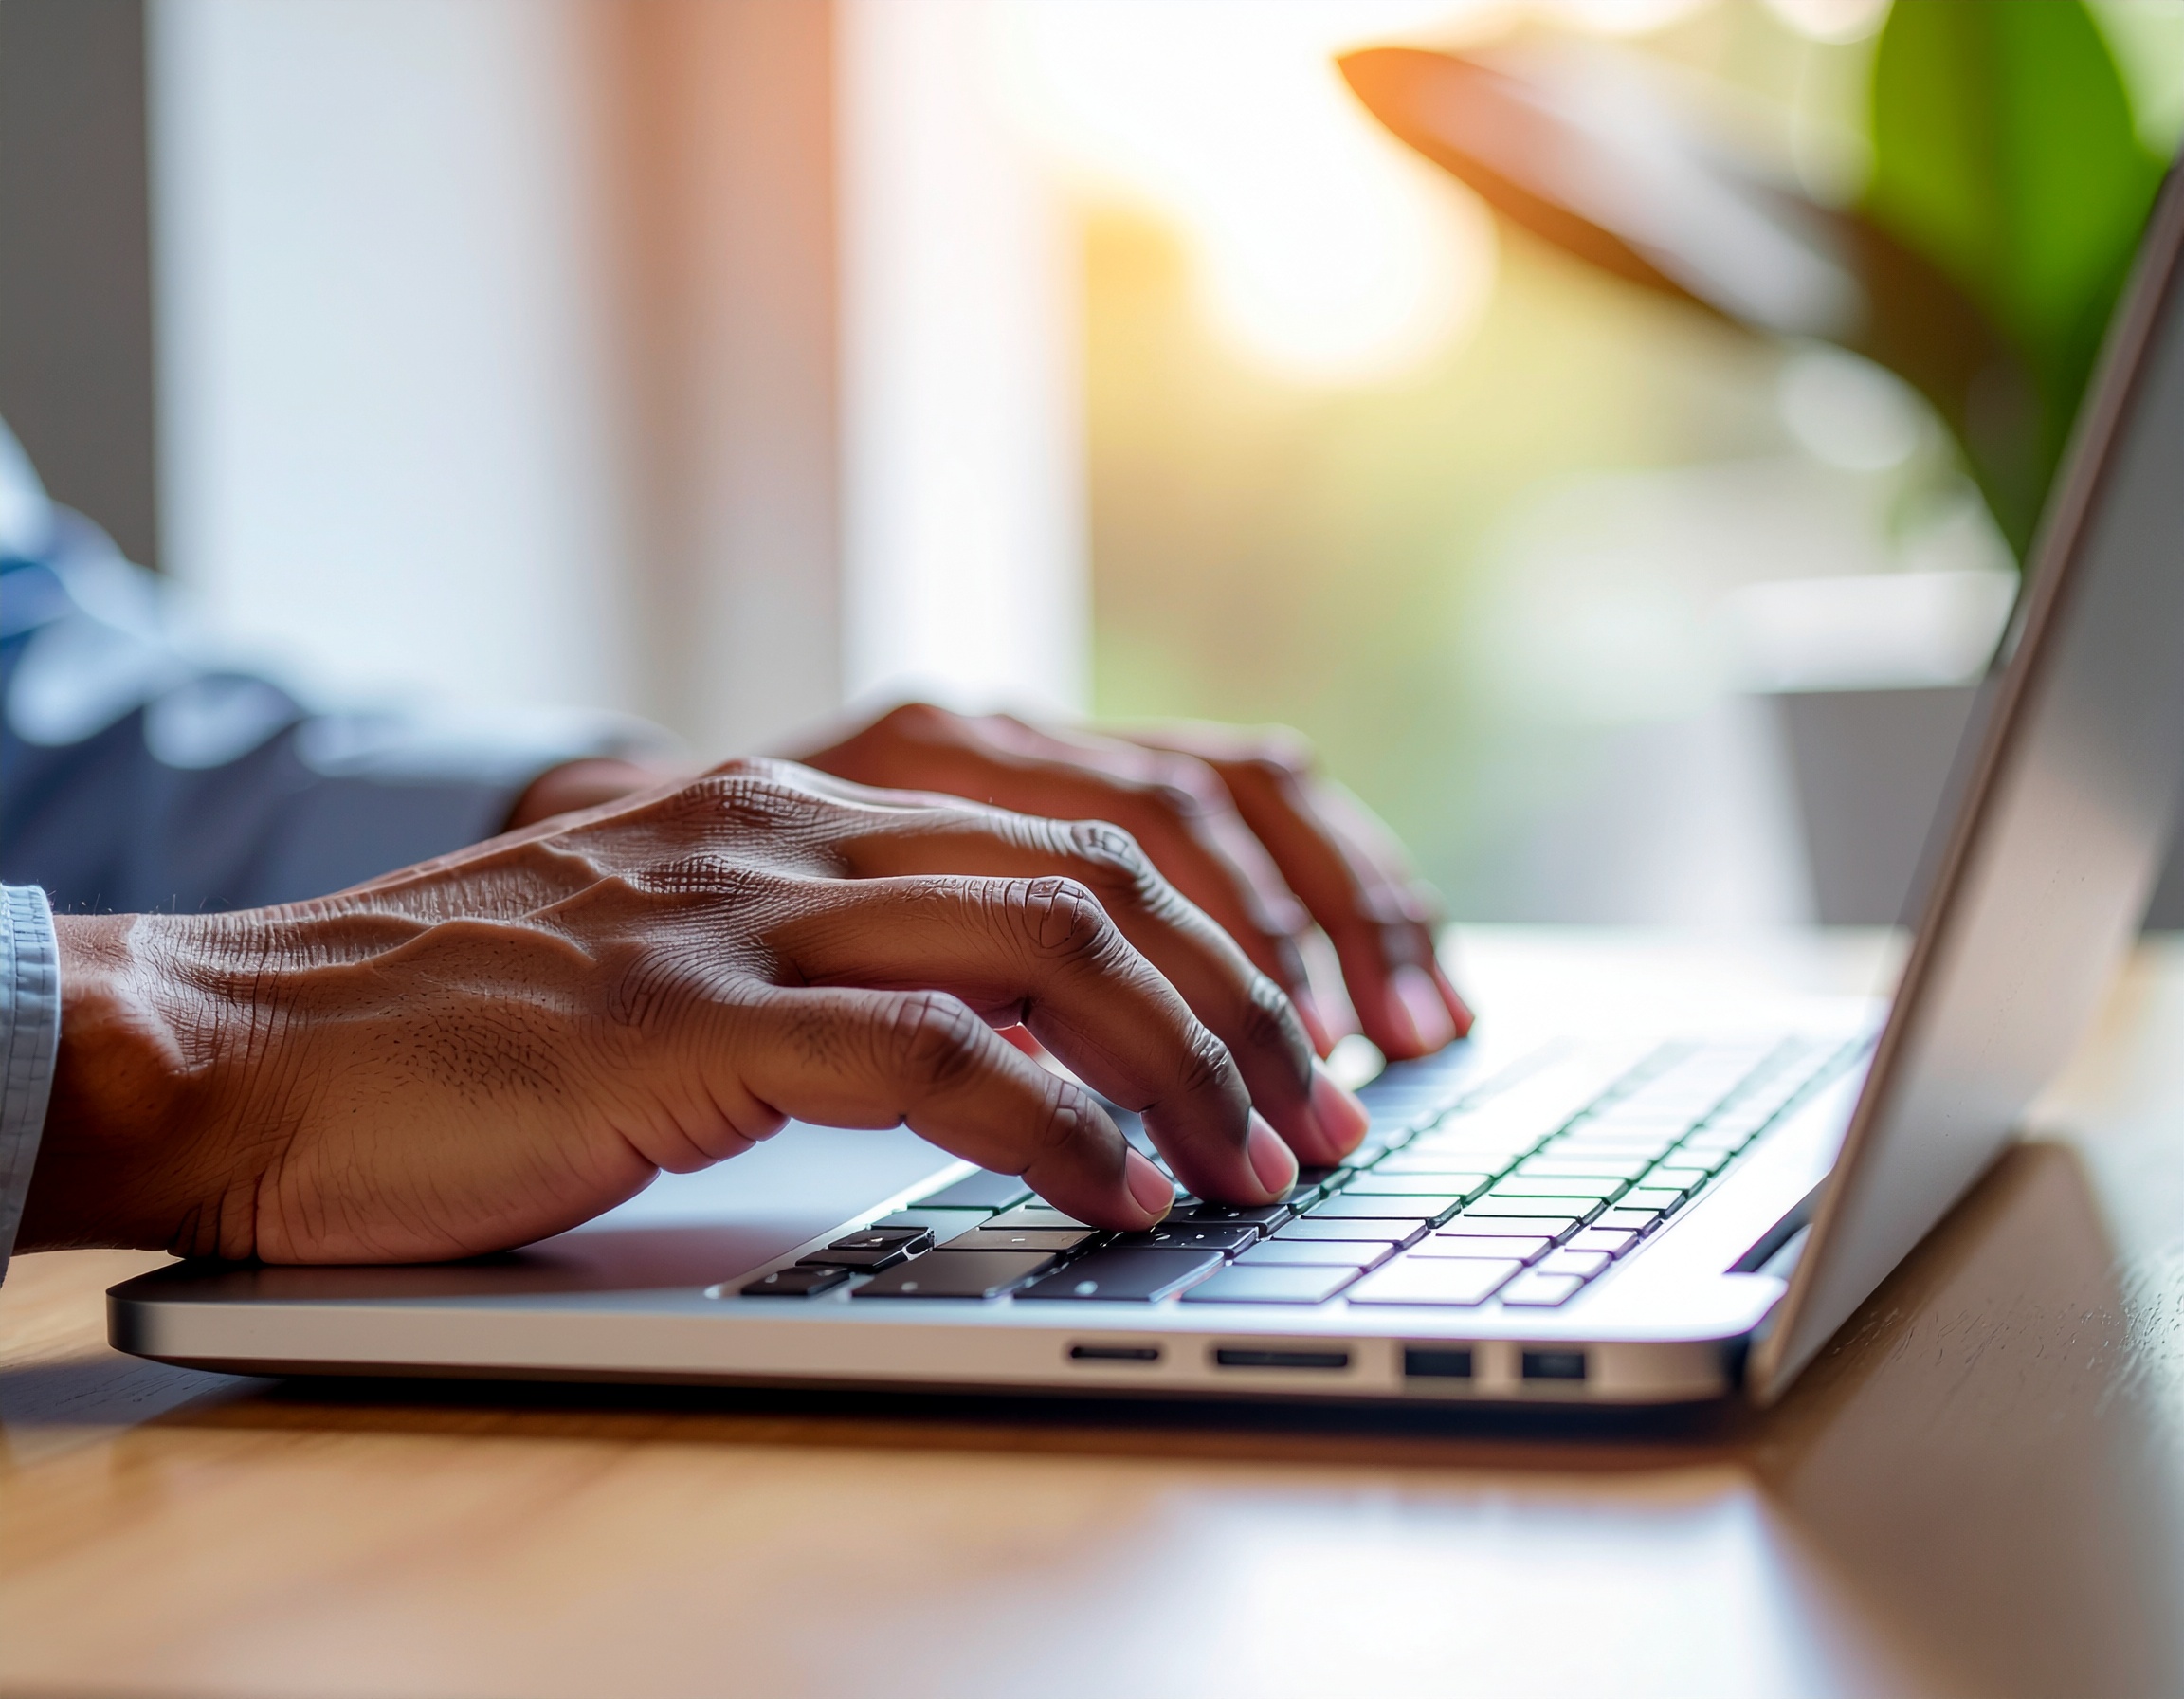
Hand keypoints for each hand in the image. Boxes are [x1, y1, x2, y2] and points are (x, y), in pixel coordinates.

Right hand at [25, 760, 1366, 1262]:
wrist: (253, 1037)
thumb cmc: (481, 1019)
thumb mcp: (703, 938)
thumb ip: (855, 939)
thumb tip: (1035, 1027)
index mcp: (819, 788)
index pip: (1102, 806)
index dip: (1245, 908)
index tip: (1320, 1019)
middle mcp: (800, 816)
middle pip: (1110, 868)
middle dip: (1253, 997)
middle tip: (1326, 1112)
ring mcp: (742, 905)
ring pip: (1051, 942)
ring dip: (1188, 1061)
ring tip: (1259, 1161)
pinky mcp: (682, 1018)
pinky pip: (928, 1054)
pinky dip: (1054, 1128)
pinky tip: (1114, 1193)